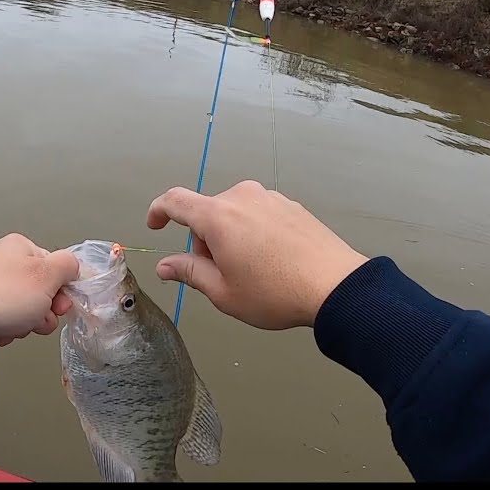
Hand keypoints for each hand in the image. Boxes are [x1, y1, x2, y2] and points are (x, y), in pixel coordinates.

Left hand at [0, 233, 78, 352]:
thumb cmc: (2, 296)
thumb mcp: (48, 275)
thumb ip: (68, 265)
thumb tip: (72, 266)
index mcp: (18, 247)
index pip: (54, 266)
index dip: (63, 288)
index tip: (63, 304)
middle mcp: (1, 262)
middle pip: (39, 289)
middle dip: (45, 309)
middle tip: (41, 317)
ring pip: (23, 307)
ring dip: (28, 321)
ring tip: (17, 326)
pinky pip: (4, 319)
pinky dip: (7, 328)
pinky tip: (1, 331)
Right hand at [146, 180, 367, 329]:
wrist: (335, 286)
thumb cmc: (273, 293)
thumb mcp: (224, 292)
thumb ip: (190, 272)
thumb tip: (164, 265)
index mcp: (218, 216)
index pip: (175, 200)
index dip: (159, 211)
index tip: (155, 226)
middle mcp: (242, 197)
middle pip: (208, 213)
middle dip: (205, 241)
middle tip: (222, 276)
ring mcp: (270, 197)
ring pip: (235, 214)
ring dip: (231, 236)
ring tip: (251, 271)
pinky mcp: (292, 205)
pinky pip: (260, 214)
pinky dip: (255, 232)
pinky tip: (273, 261)